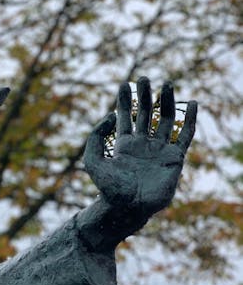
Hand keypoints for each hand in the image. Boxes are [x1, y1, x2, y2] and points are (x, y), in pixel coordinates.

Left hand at [84, 77, 195, 218]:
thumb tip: (111, 115)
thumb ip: (95, 136)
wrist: (128, 207)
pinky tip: (192, 103)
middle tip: (144, 77)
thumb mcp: (93, 159)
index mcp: (124, 145)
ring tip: (167, 84)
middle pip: (146, 114)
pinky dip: (190, 120)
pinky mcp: (175, 158)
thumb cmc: (109, 188)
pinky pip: (186, 135)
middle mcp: (142, 145)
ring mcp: (159, 150)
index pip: (125, 117)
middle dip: (145, 95)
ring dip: (167, 102)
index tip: (124, 84)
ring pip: (165, 120)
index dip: (124, 101)